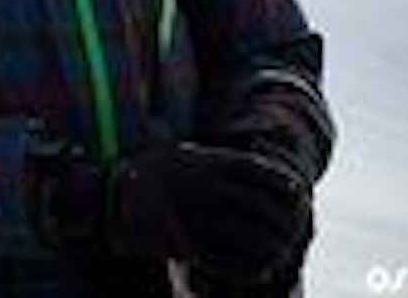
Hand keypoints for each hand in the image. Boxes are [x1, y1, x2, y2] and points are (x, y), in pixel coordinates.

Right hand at [108, 141, 311, 283]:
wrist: (110, 197)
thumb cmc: (148, 172)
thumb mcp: (177, 151)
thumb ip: (217, 154)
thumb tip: (243, 137)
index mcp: (205, 162)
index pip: (258, 171)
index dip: (282, 183)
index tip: (297, 192)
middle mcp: (204, 187)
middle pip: (259, 204)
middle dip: (282, 218)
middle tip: (296, 226)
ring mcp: (196, 216)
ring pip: (250, 235)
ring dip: (271, 246)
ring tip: (282, 251)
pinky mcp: (187, 244)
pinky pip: (229, 260)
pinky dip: (249, 268)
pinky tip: (260, 270)